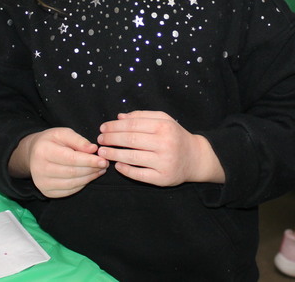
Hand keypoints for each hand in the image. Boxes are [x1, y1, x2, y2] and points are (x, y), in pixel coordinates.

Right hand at [14, 127, 106, 198]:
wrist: (33, 153)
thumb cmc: (51, 141)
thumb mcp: (63, 133)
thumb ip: (79, 140)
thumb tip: (93, 149)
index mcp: (43, 151)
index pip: (71, 159)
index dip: (89, 161)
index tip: (103, 160)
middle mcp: (39, 169)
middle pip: (72, 173)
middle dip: (91, 169)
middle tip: (104, 164)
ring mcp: (42, 183)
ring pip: (72, 184)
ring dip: (89, 178)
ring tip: (99, 170)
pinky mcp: (46, 192)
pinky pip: (68, 191)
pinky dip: (81, 185)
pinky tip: (89, 177)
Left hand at [97, 110, 224, 186]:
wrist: (196, 158)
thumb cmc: (175, 136)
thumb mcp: (163, 120)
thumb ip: (142, 116)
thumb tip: (119, 117)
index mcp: (164, 127)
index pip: (133, 125)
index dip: (115, 126)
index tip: (103, 127)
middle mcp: (165, 144)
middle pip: (131, 140)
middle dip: (111, 139)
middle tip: (99, 140)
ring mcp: (164, 162)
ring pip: (133, 158)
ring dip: (114, 154)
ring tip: (103, 151)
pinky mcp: (163, 178)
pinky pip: (140, 175)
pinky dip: (126, 170)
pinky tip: (117, 165)